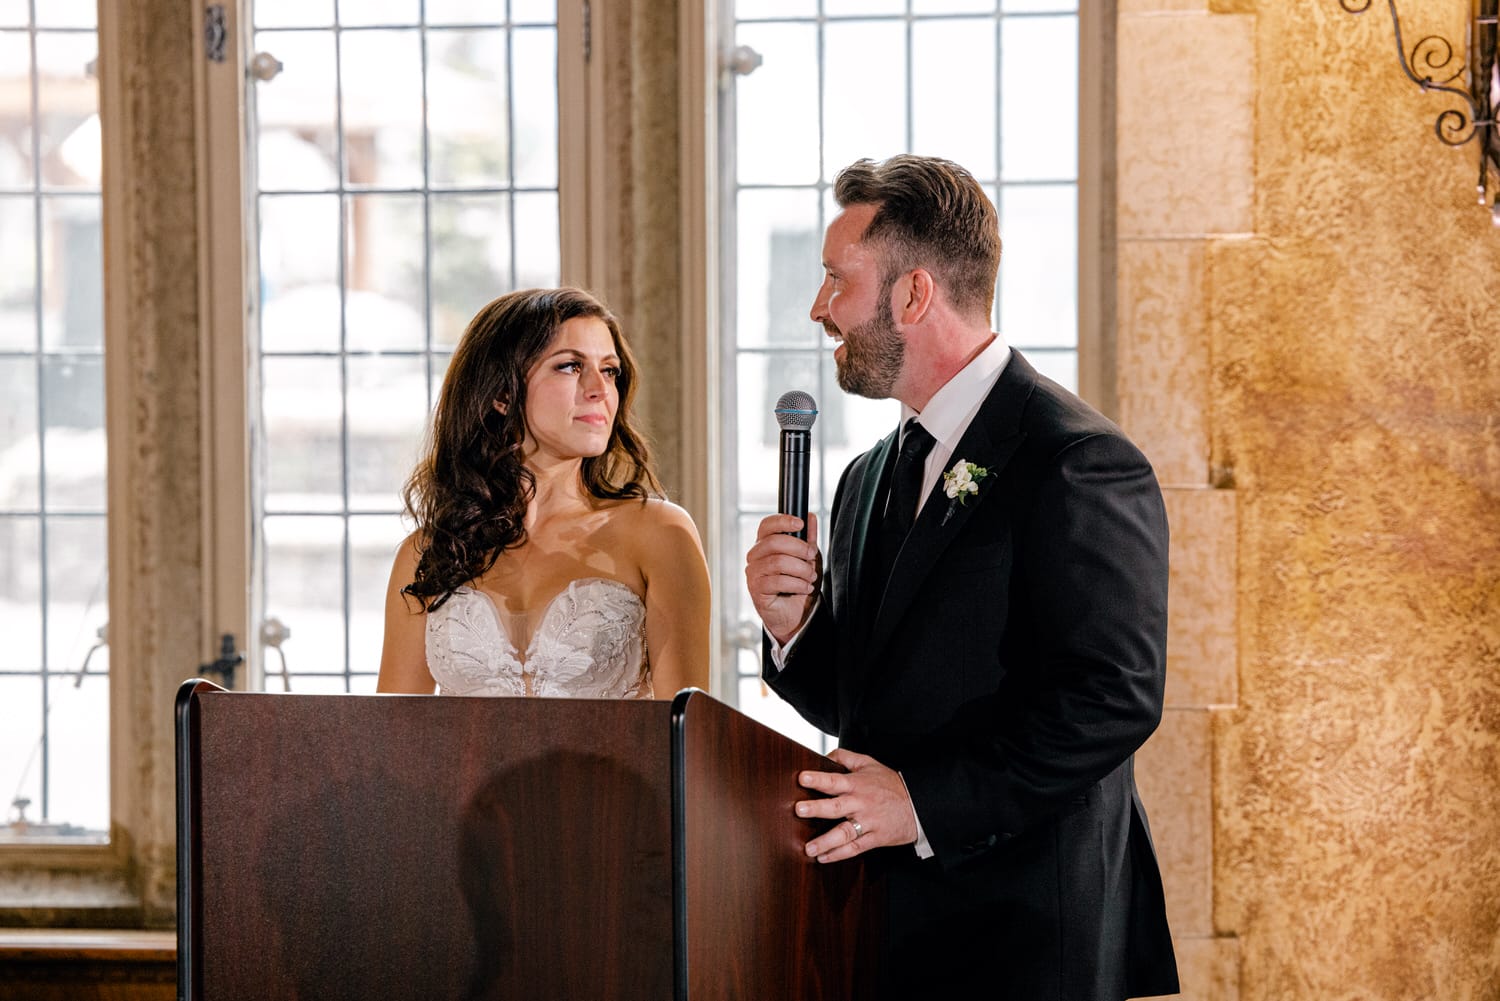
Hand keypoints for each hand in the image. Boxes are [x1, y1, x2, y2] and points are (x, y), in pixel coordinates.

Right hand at [744, 513, 820, 644]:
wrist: (793, 614)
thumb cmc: (797, 584)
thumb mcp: (806, 559)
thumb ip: (808, 539)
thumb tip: (811, 516)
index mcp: (764, 544)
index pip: (767, 525)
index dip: (783, 521)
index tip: (801, 524)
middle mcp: (755, 556)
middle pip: (774, 542)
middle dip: (799, 548)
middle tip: (812, 557)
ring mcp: (753, 573)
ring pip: (778, 562)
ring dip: (801, 569)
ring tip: (810, 577)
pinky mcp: (756, 589)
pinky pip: (778, 581)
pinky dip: (797, 584)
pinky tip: (805, 588)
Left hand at [794, 749, 917, 862]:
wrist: (918, 805)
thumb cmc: (890, 784)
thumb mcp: (870, 764)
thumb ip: (845, 757)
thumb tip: (824, 755)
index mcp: (858, 784)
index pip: (835, 779)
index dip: (819, 778)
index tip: (802, 778)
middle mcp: (861, 803)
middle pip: (836, 806)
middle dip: (817, 808)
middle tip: (800, 810)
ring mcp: (868, 822)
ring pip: (845, 832)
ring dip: (826, 841)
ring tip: (808, 848)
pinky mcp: (875, 838)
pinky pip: (856, 848)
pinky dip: (839, 854)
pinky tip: (823, 858)